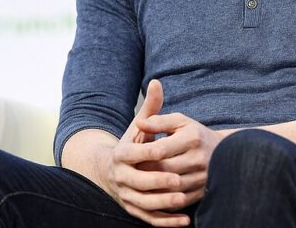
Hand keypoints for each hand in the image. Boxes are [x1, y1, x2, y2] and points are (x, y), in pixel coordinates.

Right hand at [102, 80, 193, 226]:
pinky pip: (149, 218)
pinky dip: (166, 222)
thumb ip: (151, 108)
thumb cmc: (132, 144)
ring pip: (144, 202)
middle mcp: (121, 176)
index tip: (170, 152)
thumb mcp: (139, 126)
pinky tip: (185, 221)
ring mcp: (127, 195)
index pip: (138, 154)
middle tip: (180, 180)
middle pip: (140, 181)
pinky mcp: (134, 209)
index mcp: (122, 154)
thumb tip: (157, 82)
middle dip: (160, 182)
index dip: (154, 153)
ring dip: (163, 203)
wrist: (110, 171)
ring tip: (183, 199)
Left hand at [120, 111, 224, 207]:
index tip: (131, 157)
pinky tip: (155, 195)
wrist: (224, 151)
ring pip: (171, 189)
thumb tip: (140, 123)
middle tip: (132, 173)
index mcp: (192, 138)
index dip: (143, 155)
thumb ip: (158, 121)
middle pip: (164, 171)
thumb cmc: (194, 133)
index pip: (160, 150)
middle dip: (145, 173)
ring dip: (153, 189)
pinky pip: (180, 201)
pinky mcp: (203, 191)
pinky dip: (165, 200)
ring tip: (140, 185)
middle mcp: (199, 158)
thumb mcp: (179, 122)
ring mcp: (203, 177)